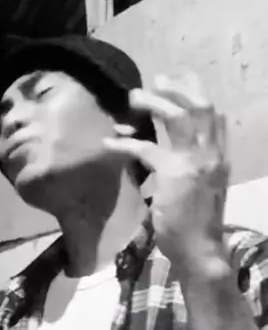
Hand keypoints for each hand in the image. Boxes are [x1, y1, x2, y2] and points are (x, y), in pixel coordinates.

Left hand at [105, 73, 229, 271]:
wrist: (200, 250)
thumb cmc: (196, 225)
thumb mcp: (201, 190)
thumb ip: (191, 168)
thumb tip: (168, 154)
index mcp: (219, 158)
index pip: (214, 116)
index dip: (197, 94)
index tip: (179, 80)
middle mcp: (211, 155)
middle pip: (199, 107)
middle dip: (177, 88)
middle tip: (156, 79)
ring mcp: (194, 163)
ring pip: (177, 117)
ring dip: (153, 103)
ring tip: (133, 98)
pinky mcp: (173, 174)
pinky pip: (146, 148)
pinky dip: (125, 142)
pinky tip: (110, 141)